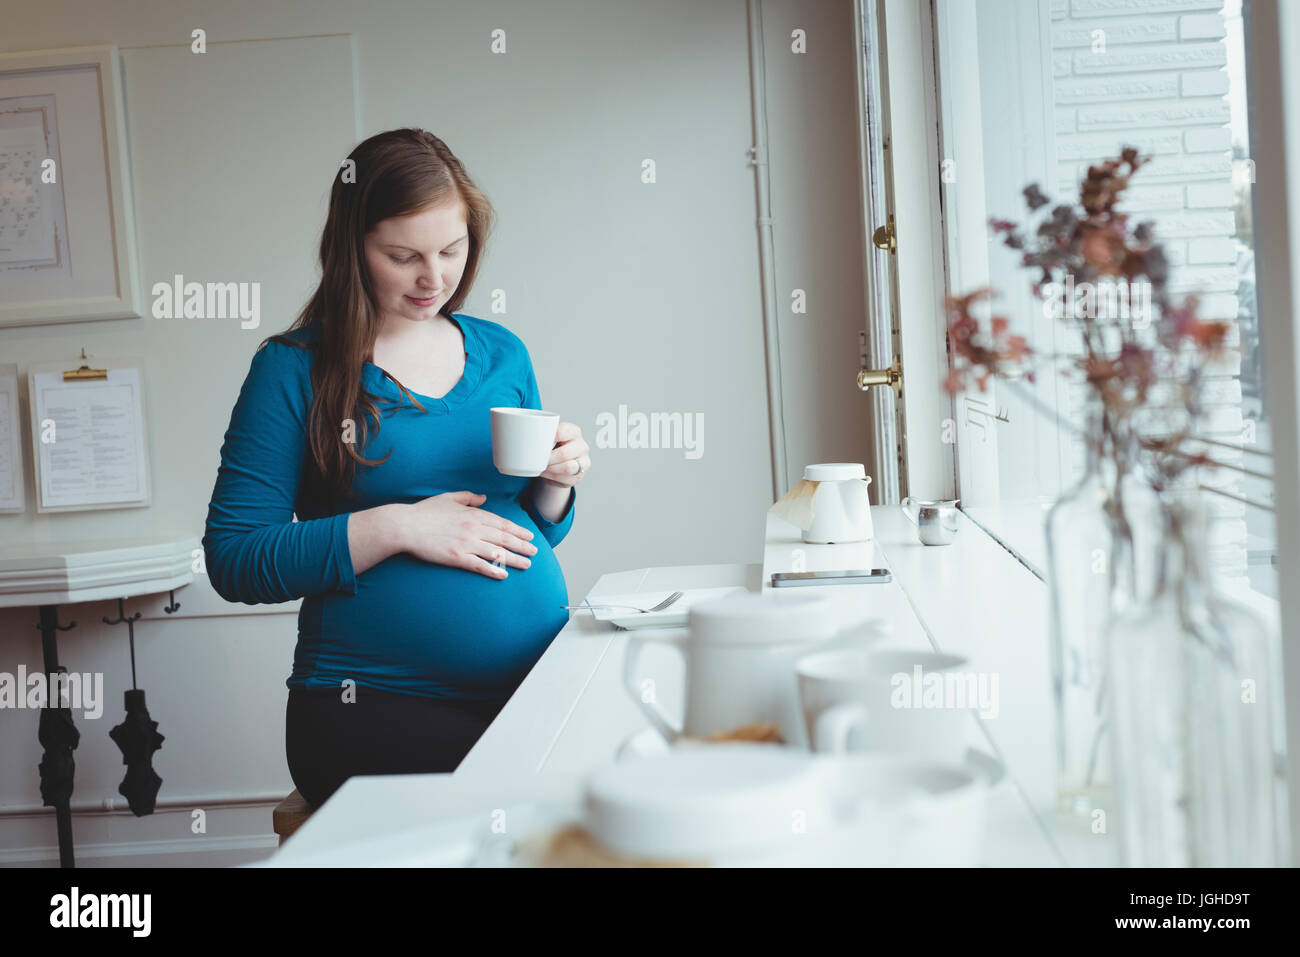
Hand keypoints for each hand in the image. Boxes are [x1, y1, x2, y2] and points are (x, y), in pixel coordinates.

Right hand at [402, 491, 538, 578]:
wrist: (404, 526)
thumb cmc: (424, 512)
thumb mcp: (448, 498)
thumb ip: (468, 498)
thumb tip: (483, 497)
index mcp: (472, 514)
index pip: (501, 524)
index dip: (517, 531)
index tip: (529, 536)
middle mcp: (473, 528)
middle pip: (504, 539)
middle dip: (522, 546)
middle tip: (534, 552)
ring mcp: (466, 543)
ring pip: (496, 553)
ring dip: (514, 559)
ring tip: (527, 565)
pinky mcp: (456, 557)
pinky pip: (479, 565)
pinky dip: (493, 570)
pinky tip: (504, 575)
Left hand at [537, 421, 589, 488]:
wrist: (558, 462)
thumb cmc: (553, 447)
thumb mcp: (550, 437)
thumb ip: (543, 435)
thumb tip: (526, 438)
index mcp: (574, 432)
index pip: (562, 432)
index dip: (547, 438)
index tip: (537, 442)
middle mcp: (582, 446)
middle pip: (564, 454)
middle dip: (548, 458)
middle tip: (537, 459)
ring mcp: (583, 462)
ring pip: (567, 468)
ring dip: (551, 469)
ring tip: (542, 466)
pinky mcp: (579, 476)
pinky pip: (566, 479)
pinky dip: (552, 477)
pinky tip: (546, 472)